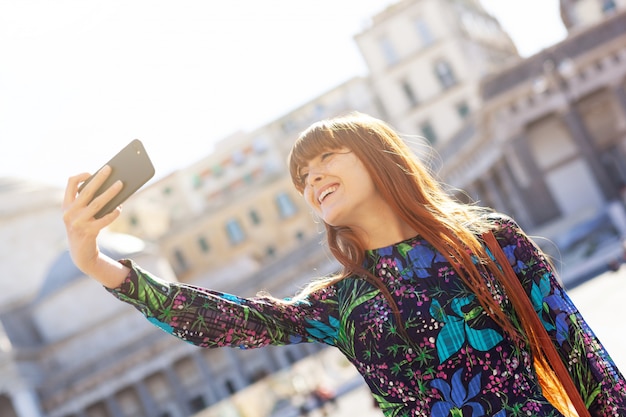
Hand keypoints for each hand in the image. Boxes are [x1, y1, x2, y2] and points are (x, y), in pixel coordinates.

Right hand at [62, 166, 128, 286]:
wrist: (80, 252)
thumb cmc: (84, 228)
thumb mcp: (81, 214)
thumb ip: (89, 202)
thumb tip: (109, 186)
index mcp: (66, 205)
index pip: (70, 184)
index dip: (81, 176)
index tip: (92, 172)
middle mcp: (69, 213)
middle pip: (87, 191)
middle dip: (100, 178)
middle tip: (110, 169)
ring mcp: (78, 223)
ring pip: (97, 203)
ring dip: (110, 192)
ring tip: (120, 184)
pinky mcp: (88, 231)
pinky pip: (104, 219)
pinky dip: (113, 212)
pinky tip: (120, 207)